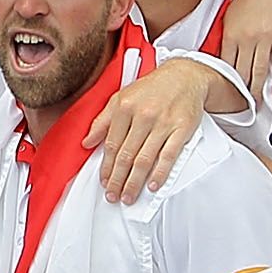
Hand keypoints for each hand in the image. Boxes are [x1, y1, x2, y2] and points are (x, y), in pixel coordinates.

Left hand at [87, 55, 210, 200]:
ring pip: (144, 158)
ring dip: (134, 181)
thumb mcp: (122, 96)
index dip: (106, 166)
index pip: (111, 143)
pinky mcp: (182, 128)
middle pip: (126, 155)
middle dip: (117, 180)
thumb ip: (103, 120)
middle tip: (113, 196)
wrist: (185, 76)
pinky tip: (152, 185)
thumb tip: (87, 141)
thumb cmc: (152, 88)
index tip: (104, 181)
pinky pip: (169, 155)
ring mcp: (163, 123)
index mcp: (125, 107)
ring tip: (128, 196)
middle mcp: (143, 115)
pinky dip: (160, 172)